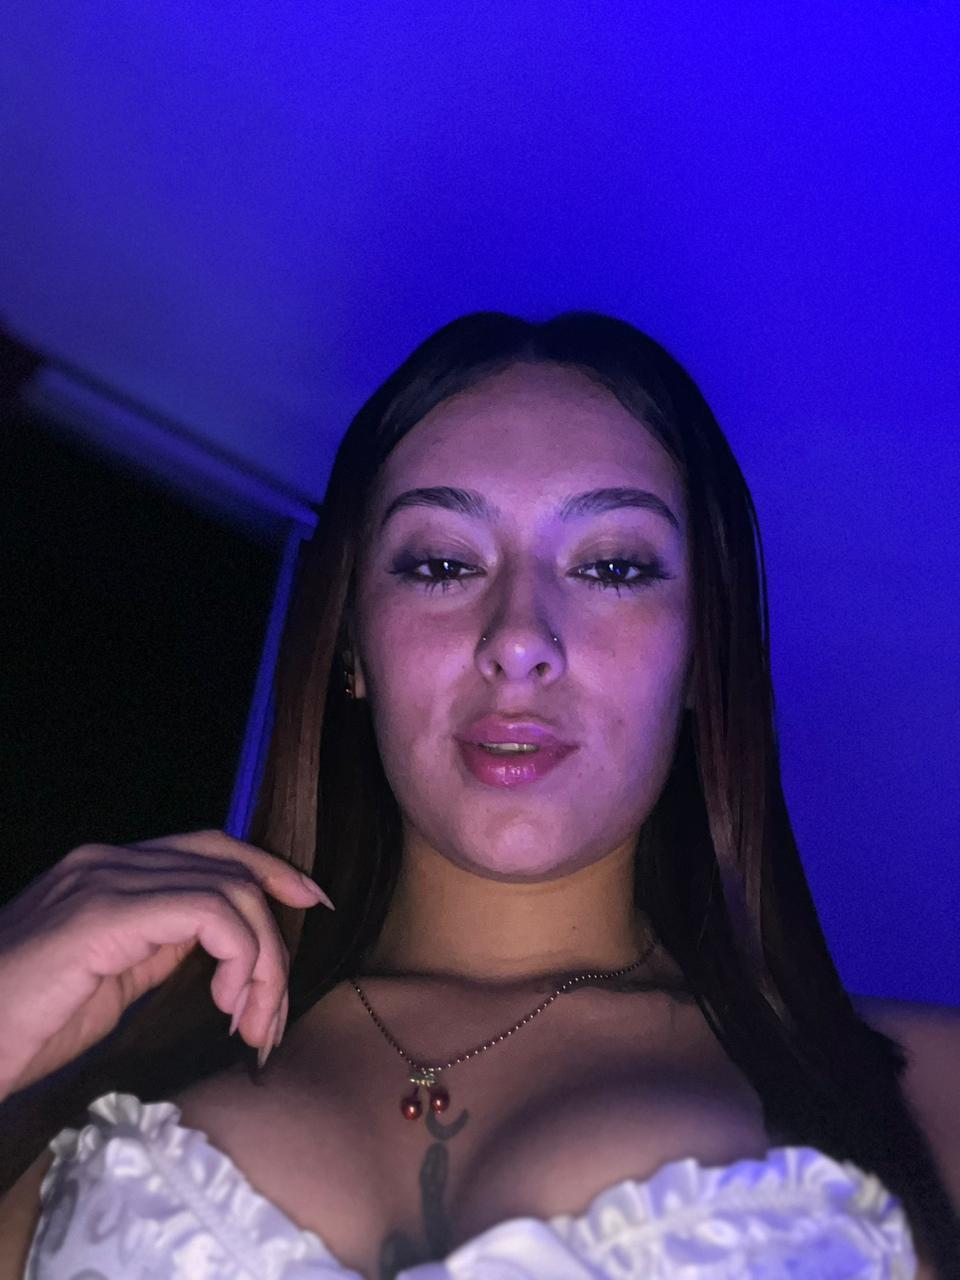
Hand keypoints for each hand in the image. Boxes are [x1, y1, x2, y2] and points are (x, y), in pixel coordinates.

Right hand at [0, 829, 334, 1099]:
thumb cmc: (25, 1025)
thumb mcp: (111, 978)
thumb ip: (161, 945)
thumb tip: (220, 942)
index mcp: (112, 871)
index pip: (212, 847)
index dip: (270, 868)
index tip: (313, 900)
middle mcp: (111, 860)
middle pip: (230, 865)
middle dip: (275, 931)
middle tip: (274, 1007)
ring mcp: (106, 880)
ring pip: (230, 890)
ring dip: (261, 960)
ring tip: (249, 1020)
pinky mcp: (105, 914)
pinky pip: (209, 915)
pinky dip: (239, 956)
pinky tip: (225, 1001)